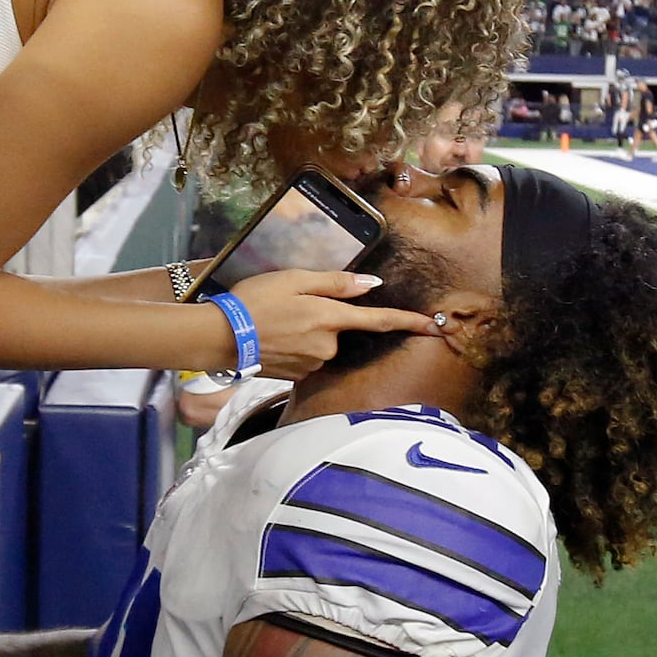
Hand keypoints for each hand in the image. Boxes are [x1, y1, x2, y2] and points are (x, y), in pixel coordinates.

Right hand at [225, 269, 433, 380]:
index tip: (437, 326)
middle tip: (289, 307)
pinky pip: (306, 358)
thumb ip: (334, 283)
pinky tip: (272, 338)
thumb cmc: (253, 302)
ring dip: (307, 333)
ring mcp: (312, 364)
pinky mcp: (296, 376)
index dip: (410, 322)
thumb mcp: (294, 280)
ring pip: (322, 344)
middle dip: (324, 319)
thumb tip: (370, 284)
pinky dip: (294, 347)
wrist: (219, 338)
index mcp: (330, 318)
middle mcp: (327, 346)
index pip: (379, 320)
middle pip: (341, 330)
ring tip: (275, 322)